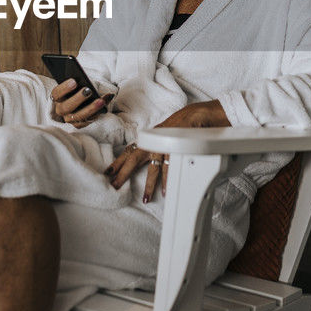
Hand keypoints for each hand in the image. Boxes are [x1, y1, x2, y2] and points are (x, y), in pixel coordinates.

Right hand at [50, 78, 112, 128]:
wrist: (83, 100)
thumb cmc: (79, 89)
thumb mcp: (80, 84)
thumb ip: (83, 82)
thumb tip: (93, 84)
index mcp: (57, 97)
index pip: (56, 93)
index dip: (64, 88)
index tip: (74, 81)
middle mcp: (61, 110)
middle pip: (66, 107)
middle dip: (78, 98)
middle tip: (88, 90)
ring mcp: (69, 119)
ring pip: (78, 116)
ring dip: (91, 108)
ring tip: (101, 101)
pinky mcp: (78, 124)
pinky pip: (86, 121)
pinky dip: (95, 114)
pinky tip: (103, 108)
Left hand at [103, 101, 229, 202]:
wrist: (203, 112)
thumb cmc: (186, 124)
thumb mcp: (168, 134)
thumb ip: (159, 145)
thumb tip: (152, 160)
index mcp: (152, 137)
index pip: (131, 150)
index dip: (119, 161)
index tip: (108, 172)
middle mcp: (156, 138)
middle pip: (134, 157)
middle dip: (123, 172)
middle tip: (114, 185)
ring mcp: (167, 141)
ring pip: (153, 165)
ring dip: (149, 183)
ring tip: (145, 198)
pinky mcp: (179, 144)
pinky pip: (171, 164)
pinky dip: (169, 178)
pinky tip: (167, 189)